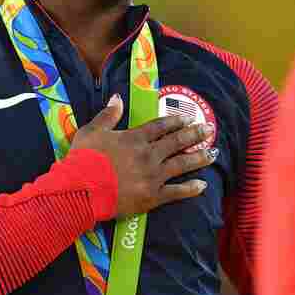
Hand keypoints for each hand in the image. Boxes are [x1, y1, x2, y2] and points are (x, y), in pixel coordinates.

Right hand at [70, 94, 217, 216]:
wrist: (81, 190)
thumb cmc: (83, 159)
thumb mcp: (91, 131)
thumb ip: (108, 115)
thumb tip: (118, 98)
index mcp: (135, 138)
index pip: (160, 126)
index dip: (175, 121)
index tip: (187, 118)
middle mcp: (149, 154)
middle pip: (177, 142)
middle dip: (195, 134)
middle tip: (209, 130)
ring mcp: (153, 176)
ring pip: (182, 164)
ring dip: (199, 158)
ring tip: (213, 153)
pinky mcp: (153, 197)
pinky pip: (176, 192)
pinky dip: (191, 188)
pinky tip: (202, 185)